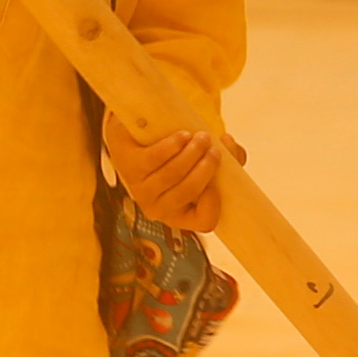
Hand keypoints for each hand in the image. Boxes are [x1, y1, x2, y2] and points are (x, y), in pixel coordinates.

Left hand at [106, 111, 234, 232]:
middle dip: (206, 168)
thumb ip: (227, 157)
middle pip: (187, 191)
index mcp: (179, 214)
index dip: (214, 204)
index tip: (218, 183)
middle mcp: (156, 208)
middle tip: (214, 150)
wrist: (135, 137)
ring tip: (202, 137)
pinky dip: (173, 145)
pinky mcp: (128, 165)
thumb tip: (229, 144)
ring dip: (193, 152)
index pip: (203, 221)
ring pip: (172, 173)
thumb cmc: (175, 156)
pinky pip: (154, 158)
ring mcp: (140, 188)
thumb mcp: (203, 160)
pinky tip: (183, 135)